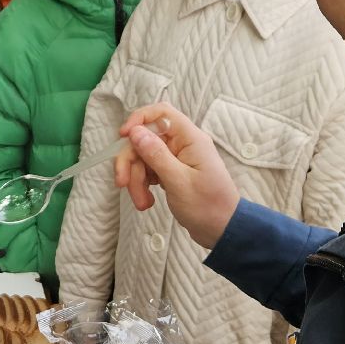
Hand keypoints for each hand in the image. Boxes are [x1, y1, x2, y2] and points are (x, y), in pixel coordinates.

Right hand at [115, 103, 239, 249]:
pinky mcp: (171, 172)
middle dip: (131, 161)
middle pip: (145, 139)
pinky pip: (148, 170)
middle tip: (123, 184)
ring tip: (142, 203)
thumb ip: (156, 155)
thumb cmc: (207, 206)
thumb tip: (135, 132)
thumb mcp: (179, 182)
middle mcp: (182, 144)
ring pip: (143, 157)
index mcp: (190, 139)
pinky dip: (142, 185)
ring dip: (136, 179)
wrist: (222, 231)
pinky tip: (147, 201)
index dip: (139, 119)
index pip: (161, 112)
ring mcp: (176, 158)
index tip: (123, 137)